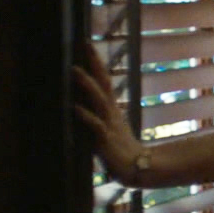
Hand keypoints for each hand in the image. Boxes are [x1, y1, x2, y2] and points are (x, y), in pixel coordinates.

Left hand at [73, 40, 149, 185]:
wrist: (139, 168)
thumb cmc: (122, 151)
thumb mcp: (110, 129)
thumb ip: (99, 117)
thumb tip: (84, 106)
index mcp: (112, 109)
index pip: (104, 81)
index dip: (97, 63)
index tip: (89, 45)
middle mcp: (111, 112)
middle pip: (103, 83)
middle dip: (95, 64)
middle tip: (87, 44)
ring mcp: (109, 124)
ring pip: (98, 99)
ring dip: (87, 84)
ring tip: (75, 70)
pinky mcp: (105, 138)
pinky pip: (95, 124)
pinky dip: (85, 115)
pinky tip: (75, 107)